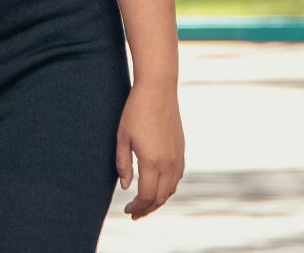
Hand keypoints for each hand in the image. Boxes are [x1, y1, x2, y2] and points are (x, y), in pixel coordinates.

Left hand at [116, 85, 183, 219]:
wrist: (158, 90)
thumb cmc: (135, 112)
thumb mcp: (122, 138)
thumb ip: (123, 165)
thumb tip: (126, 187)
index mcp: (152, 162)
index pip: (146, 196)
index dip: (137, 207)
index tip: (127, 210)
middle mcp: (169, 163)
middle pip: (160, 197)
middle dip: (147, 209)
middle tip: (134, 214)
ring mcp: (178, 157)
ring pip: (171, 189)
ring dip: (158, 200)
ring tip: (145, 204)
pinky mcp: (181, 150)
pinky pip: (177, 177)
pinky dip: (167, 188)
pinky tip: (157, 187)